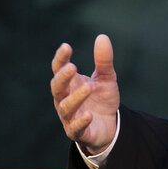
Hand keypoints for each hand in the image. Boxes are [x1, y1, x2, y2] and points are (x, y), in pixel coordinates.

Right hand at [50, 35, 119, 153]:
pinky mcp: (78, 132)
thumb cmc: (102, 99)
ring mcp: (70, 117)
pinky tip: (88, 115)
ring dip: (75, 98)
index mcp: (69, 84)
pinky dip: (81, 122)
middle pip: (57, 88)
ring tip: (87, 87)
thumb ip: (104, 60)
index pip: (59, 69)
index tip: (67, 46)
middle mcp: (65, 99)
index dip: (61, 58)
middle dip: (62, 77)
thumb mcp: (107, 78)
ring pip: (66, 107)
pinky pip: (76, 128)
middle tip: (72, 67)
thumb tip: (102, 36)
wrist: (110, 125)